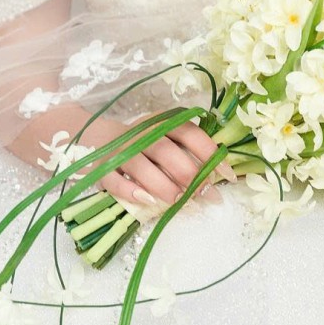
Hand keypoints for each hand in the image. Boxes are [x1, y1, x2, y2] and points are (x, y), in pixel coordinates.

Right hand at [86, 112, 232, 212]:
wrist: (96, 137)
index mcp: (161, 123)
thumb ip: (188, 151)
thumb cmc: (142, 143)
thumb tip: (219, 177)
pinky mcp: (102, 168)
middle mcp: (141, 134)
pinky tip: (147, 201)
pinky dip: (130, 192)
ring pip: (142, 168)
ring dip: (164, 187)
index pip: (190, 134)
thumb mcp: (165, 137)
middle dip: (189, 176)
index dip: (210, 154)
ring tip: (180, 201)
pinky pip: (115, 181)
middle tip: (204, 195)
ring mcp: (120, 151)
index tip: (227, 177)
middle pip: (168, 153)